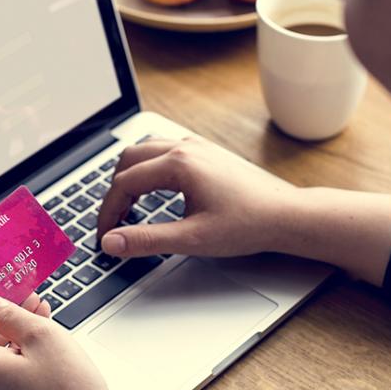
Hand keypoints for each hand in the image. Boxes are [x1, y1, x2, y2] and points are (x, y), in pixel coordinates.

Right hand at [97, 135, 301, 257]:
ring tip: (128, 207)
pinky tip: (154, 191)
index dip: (107, 212)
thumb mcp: (192, 239)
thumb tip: (112, 242)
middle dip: (114, 192)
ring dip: (129, 176)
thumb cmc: (247, 225)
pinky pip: (163, 150)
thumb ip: (147, 240)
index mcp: (179, 165)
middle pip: (128, 160)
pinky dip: (148, 168)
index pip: (124, 183)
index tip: (105, 235)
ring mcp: (197, 147)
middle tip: (113, 222)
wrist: (285, 216)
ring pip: (145, 151)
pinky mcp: (206, 152)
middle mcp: (185, 148)